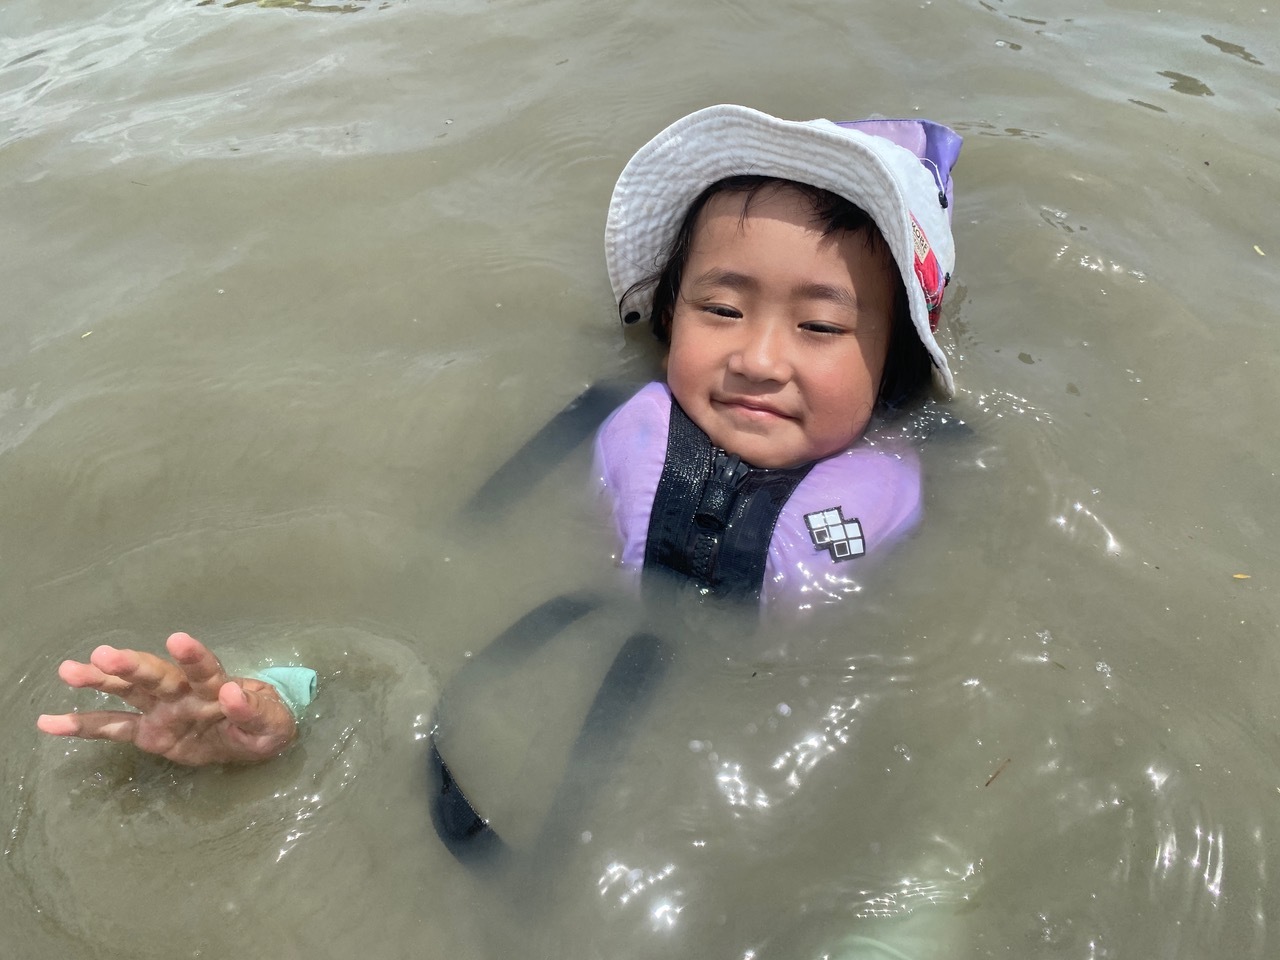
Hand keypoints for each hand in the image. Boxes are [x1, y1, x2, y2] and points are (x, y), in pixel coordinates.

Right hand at [37, 632, 297, 765]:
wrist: (255, 737)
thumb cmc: (266, 722)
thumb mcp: (272, 724)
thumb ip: (254, 711)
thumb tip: (232, 693)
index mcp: (216, 687)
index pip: (205, 669)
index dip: (194, 656)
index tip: (177, 640)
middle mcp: (184, 692)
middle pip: (157, 676)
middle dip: (132, 666)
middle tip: (104, 655)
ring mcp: (163, 710)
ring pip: (129, 691)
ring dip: (101, 681)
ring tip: (70, 670)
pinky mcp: (150, 733)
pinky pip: (113, 729)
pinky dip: (82, 725)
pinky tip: (50, 721)